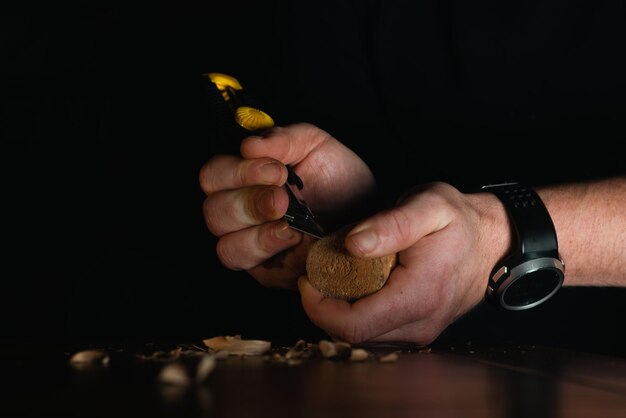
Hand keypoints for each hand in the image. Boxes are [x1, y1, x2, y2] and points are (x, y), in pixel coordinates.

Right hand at [199, 123, 375, 288]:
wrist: (370, 211)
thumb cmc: (337, 177)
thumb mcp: (314, 145)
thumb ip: (283, 139)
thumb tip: (248, 144)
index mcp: (243, 179)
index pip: (213, 176)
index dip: (237, 173)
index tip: (276, 171)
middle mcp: (240, 214)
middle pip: (214, 213)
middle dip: (249, 204)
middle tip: (283, 200)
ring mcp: (252, 246)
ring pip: (227, 248)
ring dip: (257, 235)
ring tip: (289, 225)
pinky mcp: (270, 273)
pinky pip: (256, 270)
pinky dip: (274, 255)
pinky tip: (296, 241)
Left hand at [298, 182, 511, 345]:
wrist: (492, 241)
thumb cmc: (459, 221)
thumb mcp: (428, 206)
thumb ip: (391, 225)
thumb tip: (351, 246)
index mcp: (418, 297)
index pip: (353, 324)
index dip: (318, 307)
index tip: (308, 278)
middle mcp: (419, 325)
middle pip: (351, 335)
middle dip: (324, 306)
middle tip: (319, 271)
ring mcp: (420, 332)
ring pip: (360, 337)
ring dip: (339, 309)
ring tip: (337, 274)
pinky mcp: (417, 331)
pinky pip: (375, 332)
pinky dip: (356, 312)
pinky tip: (357, 285)